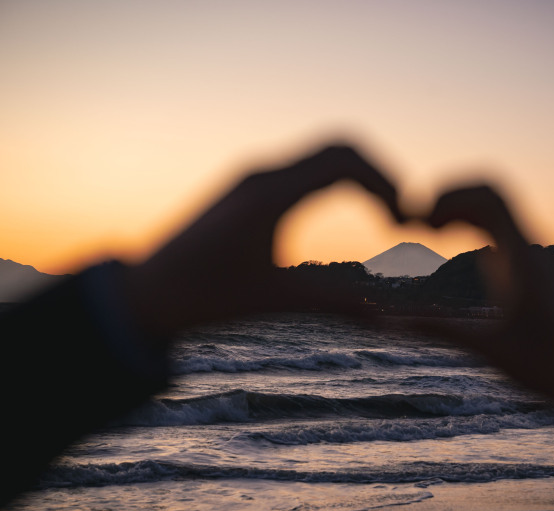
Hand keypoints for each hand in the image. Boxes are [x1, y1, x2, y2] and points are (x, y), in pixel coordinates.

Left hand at [123, 143, 402, 335]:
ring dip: (360, 175)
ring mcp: (256, 175)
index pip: (344, 161)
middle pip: (340, 147)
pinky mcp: (251, 186)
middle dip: (380, 173)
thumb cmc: (205, 297)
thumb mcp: (273, 300)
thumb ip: (331, 304)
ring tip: (383, 214)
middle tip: (401, 214)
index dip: (385, 182)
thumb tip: (384, 321)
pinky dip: (337, 180)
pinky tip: (347, 209)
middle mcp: (264, 173)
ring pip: (323, 154)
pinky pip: (305, 167)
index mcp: (271, 195)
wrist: (148, 291)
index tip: (405, 218)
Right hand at [423, 185, 553, 410]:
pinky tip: (452, 247)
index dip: (451, 195)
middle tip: (419, 220)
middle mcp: (532, 250)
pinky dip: (473, 227)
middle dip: (452, 196)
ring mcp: (533, 259)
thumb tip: (395, 324)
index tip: (422, 219)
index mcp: (524, 259)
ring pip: (497, 211)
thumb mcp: (490, 350)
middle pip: (492, 194)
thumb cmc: (549, 369)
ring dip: (462, 210)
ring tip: (430, 231)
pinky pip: (502, 232)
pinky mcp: (531, 271)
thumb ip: (444, 331)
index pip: (491, 197)